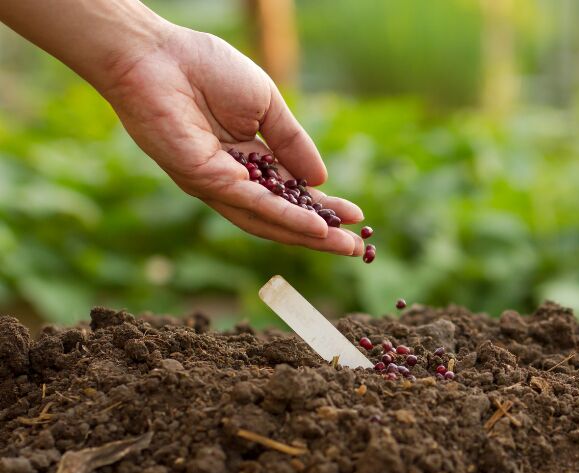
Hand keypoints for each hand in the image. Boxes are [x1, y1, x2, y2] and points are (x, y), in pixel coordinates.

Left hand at [98, 25, 365, 255]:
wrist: (158, 55)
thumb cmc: (206, 70)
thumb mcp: (266, 105)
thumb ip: (292, 142)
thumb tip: (320, 179)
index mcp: (246, 158)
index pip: (289, 191)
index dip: (322, 206)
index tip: (356, 218)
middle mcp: (229, 178)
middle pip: (280, 216)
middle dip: (320, 234)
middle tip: (356, 249)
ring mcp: (213, 183)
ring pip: (267, 219)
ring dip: (308, 236)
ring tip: (345, 246)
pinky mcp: (202, 179)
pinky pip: (251, 204)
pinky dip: (285, 217)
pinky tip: (315, 227)